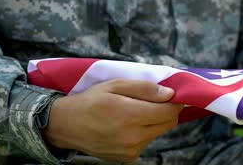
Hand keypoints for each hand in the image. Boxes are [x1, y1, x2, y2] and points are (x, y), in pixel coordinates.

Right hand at [43, 78, 183, 161]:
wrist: (67, 125)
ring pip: (158, 132)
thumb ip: (144, 89)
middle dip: (166, 110)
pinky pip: (146, 142)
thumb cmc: (91, 101)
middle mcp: (133, 137)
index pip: (168, 112)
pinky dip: (144, 131)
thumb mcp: (115, 85)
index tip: (173, 94)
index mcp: (130, 116)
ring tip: (135, 111)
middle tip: (155, 99)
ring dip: (155, 121)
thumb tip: (169, 94)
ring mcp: (131, 150)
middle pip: (168, 123)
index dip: (175, 101)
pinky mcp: (128, 158)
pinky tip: (128, 124)